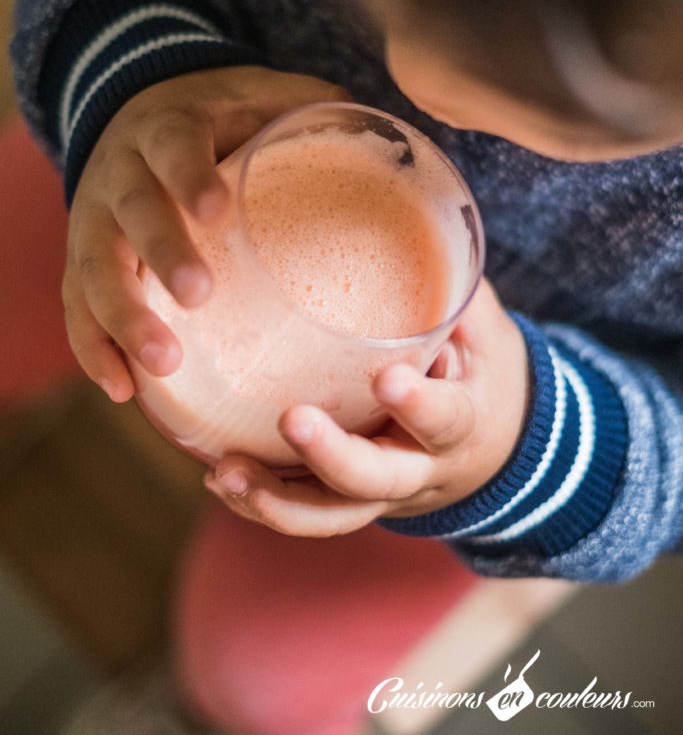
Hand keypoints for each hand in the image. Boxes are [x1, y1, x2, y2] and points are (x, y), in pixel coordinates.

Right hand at [62, 65, 348, 401]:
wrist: (140, 108)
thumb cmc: (220, 115)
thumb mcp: (263, 97)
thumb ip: (317, 114)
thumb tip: (402, 150)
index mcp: (169, 126)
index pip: (172, 145)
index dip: (188, 175)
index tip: (217, 211)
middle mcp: (121, 170)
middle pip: (129, 211)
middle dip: (161, 253)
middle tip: (199, 295)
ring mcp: (95, 217)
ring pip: (94, 267)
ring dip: (122, 317)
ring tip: (161, 365)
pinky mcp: (84, 258)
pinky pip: (77, 304)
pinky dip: (93, 347)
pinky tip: (121, 389)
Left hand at [204, 278, 529, 535]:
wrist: (495, 449)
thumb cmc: (483, 374)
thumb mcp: (486, 332)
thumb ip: (454, 292)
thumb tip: (415, 220)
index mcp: (463, 425)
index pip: (446, 420)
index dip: (418, 405)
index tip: (388, 377)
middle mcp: (420, 470)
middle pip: (375, 481)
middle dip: (331, 456)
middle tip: (292, 419)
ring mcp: (381, 495)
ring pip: (331, 516)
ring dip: (277, 501)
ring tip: (224, 473)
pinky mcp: (350, 501)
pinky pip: (307, 514)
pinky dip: (263, 502)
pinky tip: (220, 478)